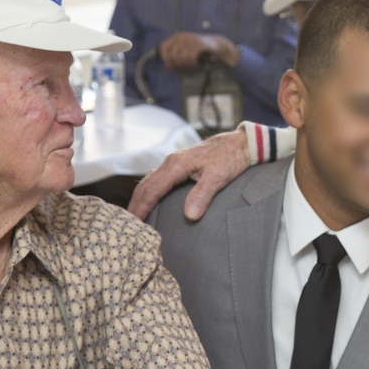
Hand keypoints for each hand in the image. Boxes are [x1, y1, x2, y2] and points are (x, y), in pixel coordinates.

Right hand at [127, 130, 249, 219]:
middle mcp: (171, 162)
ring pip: (150, 182)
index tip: (134, 224)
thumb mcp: (218, 177)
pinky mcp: (179, 165)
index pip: (152, 190)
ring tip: (135, 217)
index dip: (141, 208)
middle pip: (145, 186)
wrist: (240, 142)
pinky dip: (150, 193)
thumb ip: (202, 195)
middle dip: (135, 205)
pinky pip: (158, 180)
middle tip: (127, 226)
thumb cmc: (230, 158)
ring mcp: (174, 163)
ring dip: (140, 199)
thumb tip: (189, 216)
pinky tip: (150, 203)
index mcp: (176, 165)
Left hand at [158, 32, 238, 69]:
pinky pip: (191, 57)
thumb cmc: (200, 49)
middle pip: (172, 55)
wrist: (217, 44)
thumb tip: (166, 67)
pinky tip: (198, 63)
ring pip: (181, 57)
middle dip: (178, 63)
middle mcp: (182, 37)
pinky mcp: (199, 44)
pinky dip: (194, 63)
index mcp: (177, 37)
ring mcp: (191, 40)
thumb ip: (175, 58)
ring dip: (188, 64)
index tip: (170, 66)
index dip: (166, 59)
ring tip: (193, 63)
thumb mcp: (186, 51)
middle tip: (186, 65)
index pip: (163, 48)